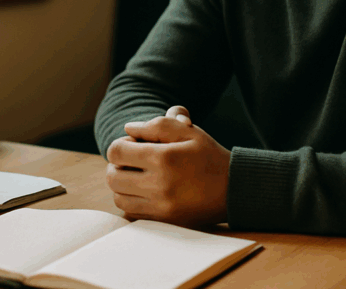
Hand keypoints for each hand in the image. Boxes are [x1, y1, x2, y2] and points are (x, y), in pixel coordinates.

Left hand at [105, 107, 229, 227]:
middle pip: (112, 177)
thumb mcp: (188, 131)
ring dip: (122, 185)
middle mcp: (160, 185)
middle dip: (117, 165)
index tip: (135, 145)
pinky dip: (131, 201)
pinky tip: (145, 191)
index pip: (116, 152)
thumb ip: (156, 125)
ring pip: (119, 197)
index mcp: (164, 158)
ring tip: (138, 176)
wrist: (233, 189)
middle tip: (133, 161)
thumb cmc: (209, 155)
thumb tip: (128, 129)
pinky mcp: (165, 221)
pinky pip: (131, 213)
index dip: (121, 145)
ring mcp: (161, 207)